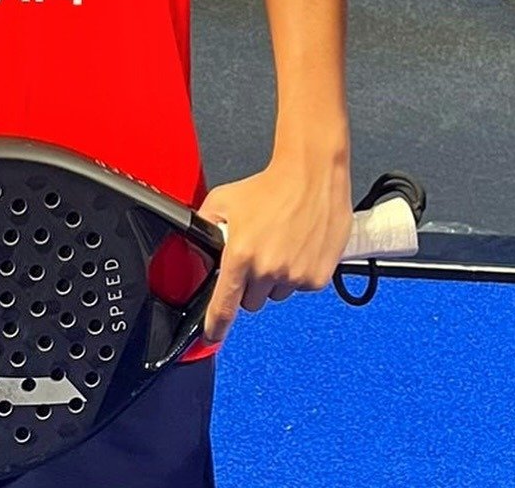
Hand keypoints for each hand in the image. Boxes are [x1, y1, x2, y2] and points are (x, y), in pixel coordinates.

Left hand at [196, 157, 351, 346]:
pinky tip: (297, 246)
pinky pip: (300, 287)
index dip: (216, 325)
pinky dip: (297, 273)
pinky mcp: (317, 279)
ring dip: (274, 279)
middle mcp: (268, 270)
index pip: (224, 304)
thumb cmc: (269, 185)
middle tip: (255, 256)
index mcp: (240, 254)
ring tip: (279, 245)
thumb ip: (207, 224)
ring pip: (276, 295)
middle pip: (251, 301)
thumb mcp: (224, 200)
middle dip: (249, 285)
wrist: (311, 177)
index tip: (211, 337)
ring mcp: (294, 276)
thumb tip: (198, 242)